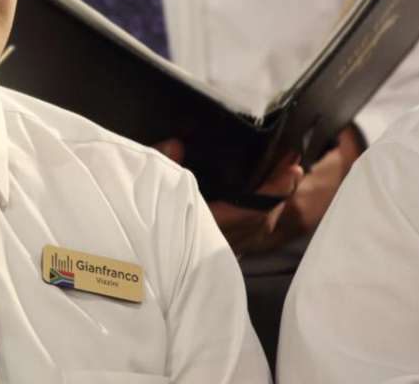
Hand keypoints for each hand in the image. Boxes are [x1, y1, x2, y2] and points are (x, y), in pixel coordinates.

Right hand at [154, 127, 362, 255]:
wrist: (127, 275)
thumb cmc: (136, 231)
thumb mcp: (145, 191)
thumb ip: (161, 167)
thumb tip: (177, 143)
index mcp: (207, 226)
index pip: (249, 209)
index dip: (272, 190)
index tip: (290, 168)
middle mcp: (217, 243)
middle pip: (261, 220)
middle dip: (279, 192)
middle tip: (291, 165)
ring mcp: (218, 252)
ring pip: (257, 231)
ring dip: (272, 206)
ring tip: (283, 179)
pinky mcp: (214, 255)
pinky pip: (247, 237)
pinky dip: (259, 219)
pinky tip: (259, 207)